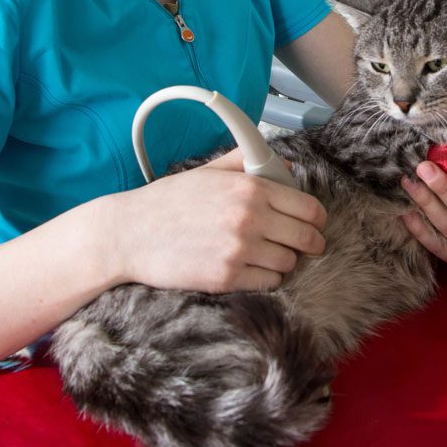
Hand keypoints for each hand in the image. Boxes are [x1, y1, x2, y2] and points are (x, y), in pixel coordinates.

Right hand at [103, 149, 326, 291]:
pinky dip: (265, 278)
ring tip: (267, 256)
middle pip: (306, 238)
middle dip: (310, 244)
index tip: (315, 225)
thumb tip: (284, 164)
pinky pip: (268, 282)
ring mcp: (239, 250)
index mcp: (249, 188)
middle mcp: (249, 217)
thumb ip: (248, 164)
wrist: (129, 234)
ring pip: (289, 263)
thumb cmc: (167, 202)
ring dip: (283, 261)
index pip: (308, 207)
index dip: (317, 219)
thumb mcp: (207, 172)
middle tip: (306, 247)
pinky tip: (251, 269)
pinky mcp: (227, 277)